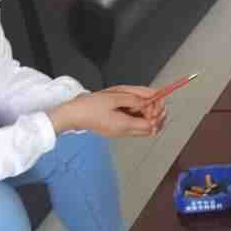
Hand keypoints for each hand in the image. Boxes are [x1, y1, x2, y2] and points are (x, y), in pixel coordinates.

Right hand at [48, 87, 165, 137]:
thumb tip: (150, 100)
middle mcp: (125, 132)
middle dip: (157, 114)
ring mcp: (121, 132)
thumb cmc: (89, 106)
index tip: (157, 100)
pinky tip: (135, 104)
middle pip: (152, 129)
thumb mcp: (113, 98)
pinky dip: (139, 115)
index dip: (158, 113)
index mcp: (125, 126)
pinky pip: (134, 124)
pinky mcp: (117, 129)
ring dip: (148, 114)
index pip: (152, 125)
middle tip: (153, 100)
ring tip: (143, 100)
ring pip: (144, 127)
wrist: (72, 115)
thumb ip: (134, 99)